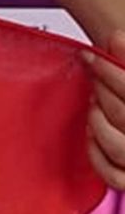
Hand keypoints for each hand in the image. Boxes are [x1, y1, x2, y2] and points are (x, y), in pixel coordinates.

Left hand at [86, 34, 124, 188]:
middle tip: (95, 76)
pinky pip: (113, 176)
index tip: (92, 57)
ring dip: (98, 121)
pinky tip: (92, 134)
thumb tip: (115, 36)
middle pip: (124, 115)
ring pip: (118, 147)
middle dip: (102, 91)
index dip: (110, 70)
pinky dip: (97, 154)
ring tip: (94, 104)